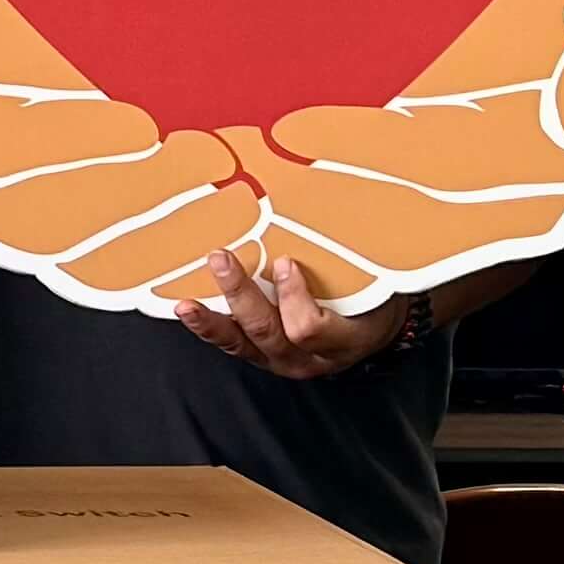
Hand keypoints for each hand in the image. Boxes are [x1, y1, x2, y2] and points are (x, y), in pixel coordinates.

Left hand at [170, 236, 415, 378]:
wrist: (374, 328)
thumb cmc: (376, 296)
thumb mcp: (377, 282)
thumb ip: (353, 257)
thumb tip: (329, 201)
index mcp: (344, 339)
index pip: (310, 327)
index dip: (294, 296)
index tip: (286, 262)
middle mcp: (310, 358)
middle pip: (270, 331)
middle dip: (241, 295)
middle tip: (221, 260)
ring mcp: (283, 361)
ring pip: (244, 343)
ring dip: (214, 319)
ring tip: (186, 303)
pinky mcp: (263, 358)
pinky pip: (233, 346)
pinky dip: (209, 329)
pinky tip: (189, 312)